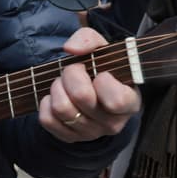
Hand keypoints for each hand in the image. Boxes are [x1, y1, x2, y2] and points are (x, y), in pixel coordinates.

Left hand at [39, 27, 140, 141]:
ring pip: (62, 108)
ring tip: (63, 83)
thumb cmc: (100, 69)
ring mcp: (90, 133)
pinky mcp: (69, 138)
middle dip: (71, 75)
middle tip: (73, 70)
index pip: (116, 100)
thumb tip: (71, 49)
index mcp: (130, 102)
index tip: (100, 73)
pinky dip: (46, 103)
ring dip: (57, 88)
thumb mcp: (101, 48)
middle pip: (82, 97)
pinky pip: (47, 120)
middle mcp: (113, 123)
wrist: (90, 90)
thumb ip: (89, 39)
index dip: (102, 80)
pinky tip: (56, 97)